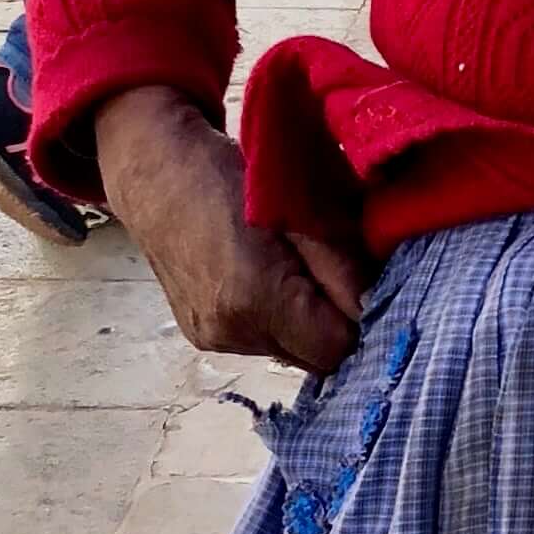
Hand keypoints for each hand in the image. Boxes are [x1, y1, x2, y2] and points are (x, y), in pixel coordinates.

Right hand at [94, 84, 364, 371]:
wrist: (155, 174)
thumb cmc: (228, 177)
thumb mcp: (299, 211)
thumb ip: (341, 267)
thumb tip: (377, 307)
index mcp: (257, 298)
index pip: (338, 347)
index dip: (358, 319)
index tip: (360, 284)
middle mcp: (232, 331)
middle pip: (316, 358)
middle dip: (333, 323)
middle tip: (330, 273)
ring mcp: (213, 339)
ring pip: (290, 352)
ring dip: (304, 322)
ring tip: (291, 269)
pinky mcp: (200, 337)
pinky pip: (261, 342)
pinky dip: (275, 319)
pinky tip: (263, 278)